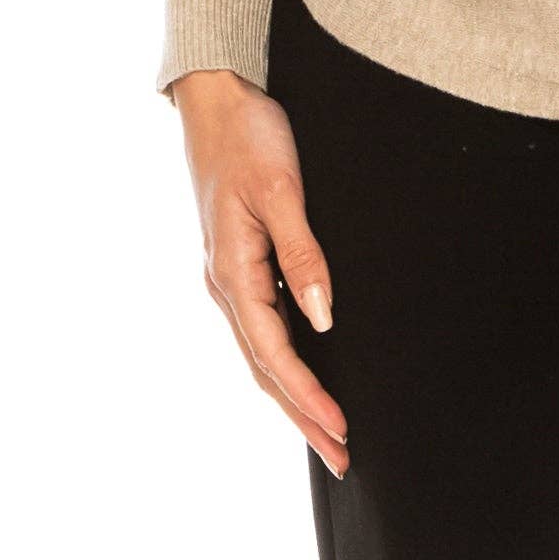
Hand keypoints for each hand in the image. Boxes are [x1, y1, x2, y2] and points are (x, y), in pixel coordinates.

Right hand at [175, 70, 348, 477]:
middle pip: (265, 368)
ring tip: (328, 432)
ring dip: (294, 396)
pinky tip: (307, 374)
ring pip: (263, 353)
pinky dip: (284, 363)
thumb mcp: (282, 191)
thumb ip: (303, 254)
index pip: (274, 354)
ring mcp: (230, 275)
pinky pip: (263, 328)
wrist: (216, 100)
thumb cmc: (249, 138)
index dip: (308, 396)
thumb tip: (323, 320)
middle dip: (302, 416)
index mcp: (232, 272)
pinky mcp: (240, 262)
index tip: (340, 429)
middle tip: (341, 459)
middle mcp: (226, 284)